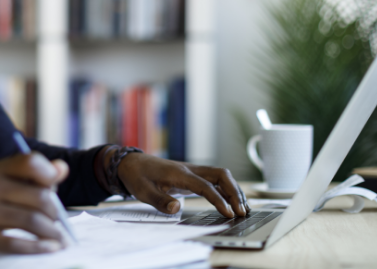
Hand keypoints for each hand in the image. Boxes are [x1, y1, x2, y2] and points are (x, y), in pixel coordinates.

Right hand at [0, 153, 68, 254]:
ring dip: (52, 232)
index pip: (30, 162)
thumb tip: (62, 169)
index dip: (49, 174)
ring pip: (31, 221)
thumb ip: (30, 174)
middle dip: (55, 212)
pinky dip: (38, 248)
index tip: (56, 187)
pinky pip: (15, 244)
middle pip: (38, 197)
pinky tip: (49, 248)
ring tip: (59, 238)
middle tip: (60, 221)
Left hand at [117, 153, 249, 217]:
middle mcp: (190, 169)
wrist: (132, 163)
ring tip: (244, 209)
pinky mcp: (193, 175)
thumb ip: (160, 200)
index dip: (218, 199)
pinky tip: (233, 201)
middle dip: (234, 192)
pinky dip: (227, 188)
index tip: (229, 213)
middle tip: (242, 212)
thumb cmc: (137, 176)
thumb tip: (177, 208)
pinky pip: (215, 179)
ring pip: (221, 175)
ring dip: (234, 190)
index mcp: (179, 173)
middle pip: (220, 175)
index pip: (205, 185)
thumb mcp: (143, 191)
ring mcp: (193, 171)